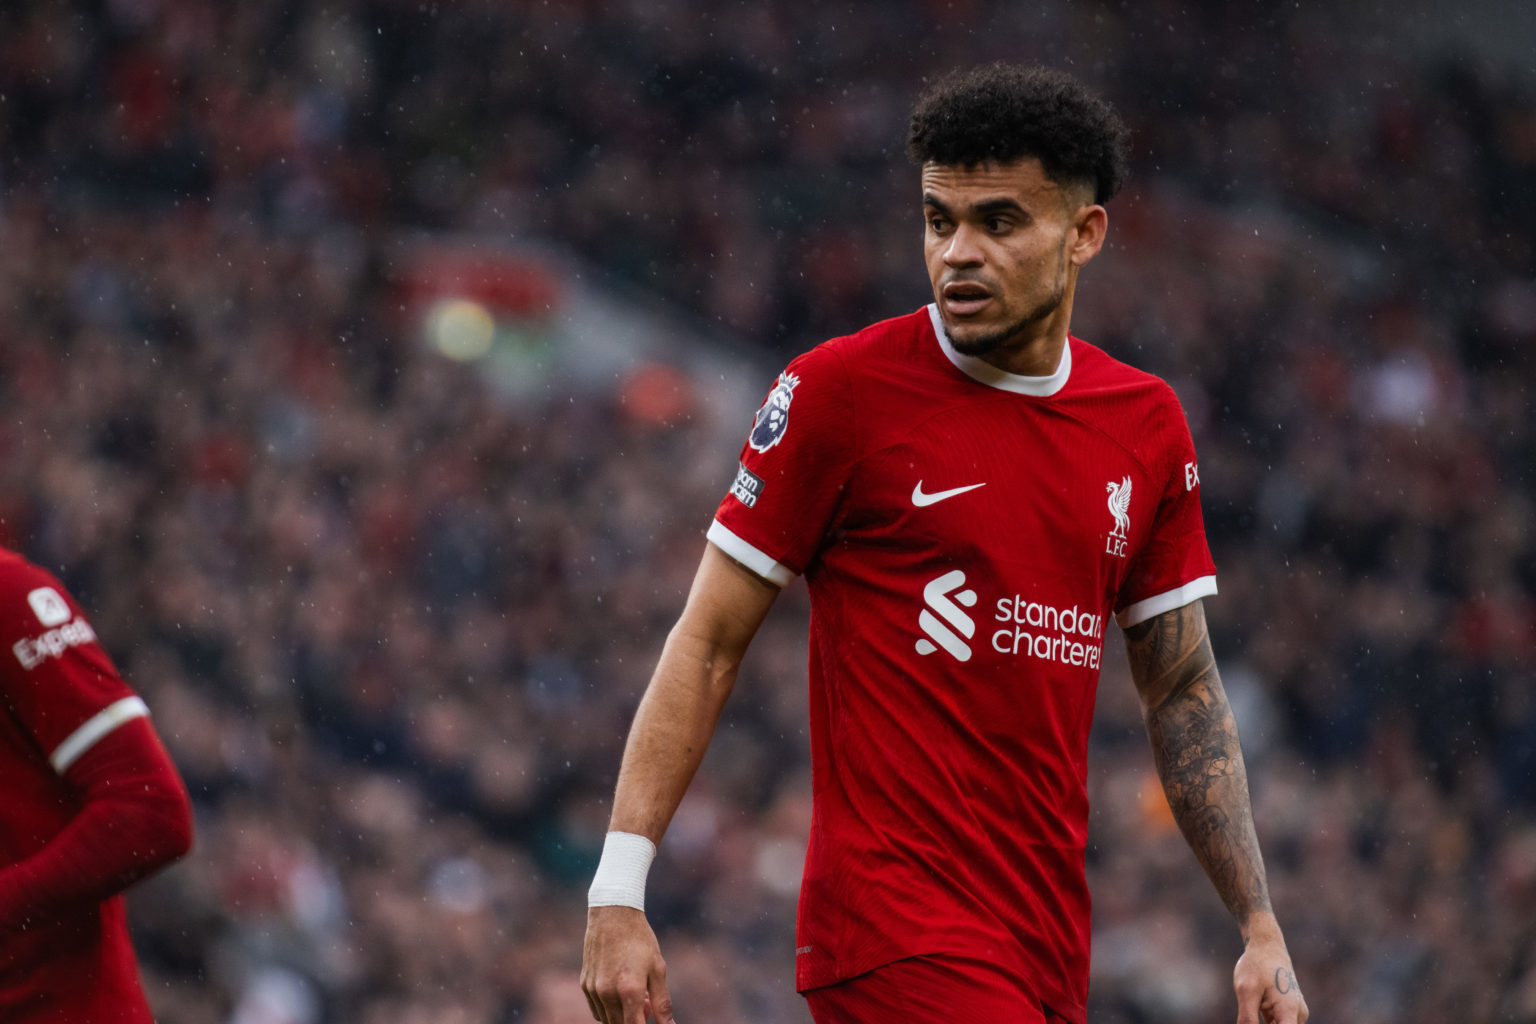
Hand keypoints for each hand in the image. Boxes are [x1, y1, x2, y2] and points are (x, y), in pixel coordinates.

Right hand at [581, 905, 675, 1023]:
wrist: (613, 914)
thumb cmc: (640, 940)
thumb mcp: (658, 969)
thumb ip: (662, 1002)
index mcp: (629, 990)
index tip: (649, 1018)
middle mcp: (608, 993)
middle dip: (636, 1020)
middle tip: (647, 1003)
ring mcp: (593, 989)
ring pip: (607, 1020)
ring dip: (622, 1016)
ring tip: (636, 994)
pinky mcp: (585, 984)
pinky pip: (597, 1010)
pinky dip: (609, 1010)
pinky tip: (620, 992)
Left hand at [1232, 923, 1306, 1023]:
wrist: (1267, 945)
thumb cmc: (1256, 965)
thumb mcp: (1246, 991)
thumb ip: (1247, 1019)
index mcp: (1289, 1011)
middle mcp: (1297, 1015)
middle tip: (1252, 1013)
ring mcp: (1294, 1014)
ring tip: (1254, 1007)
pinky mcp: (1287, 1012)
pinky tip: (1253, 1014)